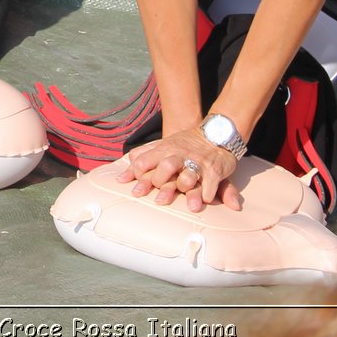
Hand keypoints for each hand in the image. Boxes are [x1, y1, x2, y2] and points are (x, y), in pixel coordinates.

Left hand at [119, 128, 241, 211]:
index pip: (143, 161)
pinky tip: (203, 200)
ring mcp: (198, 162)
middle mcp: (179, 155)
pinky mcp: (214, 170)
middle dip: (160, 182)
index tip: (138, 189)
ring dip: (184, 189)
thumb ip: (140, 159)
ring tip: (184, 203)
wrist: (216, 133)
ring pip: (187, 177)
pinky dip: (206, 194)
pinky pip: (209, 184)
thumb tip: (120, 180)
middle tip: (159, 198)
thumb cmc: (183, 145)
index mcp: (164, 149)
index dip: (139, 176)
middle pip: (165, 167)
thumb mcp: (161, 147)